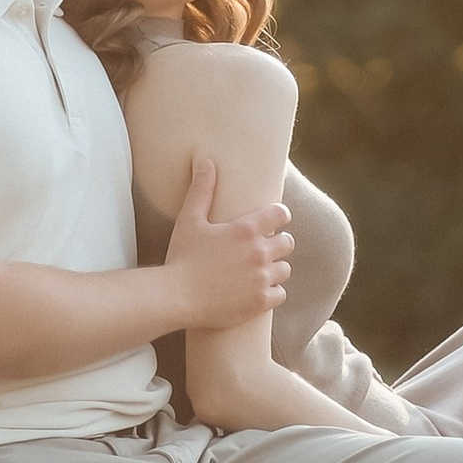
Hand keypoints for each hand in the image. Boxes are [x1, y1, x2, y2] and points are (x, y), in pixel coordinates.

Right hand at [165, 155, 295, 330]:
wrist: (175, 297)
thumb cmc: (181, 257)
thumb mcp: (190, 219)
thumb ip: (202, 189)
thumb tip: (206, 161)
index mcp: (247, 229)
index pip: (281, 214)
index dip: (278, 216)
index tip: (273, 221)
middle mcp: (260, 252)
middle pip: (288, 242)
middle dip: (278, 243)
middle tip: (264, 248)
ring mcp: (262, 279)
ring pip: (285, 269)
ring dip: (276, 268)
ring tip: (261, 270)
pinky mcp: (260, 302)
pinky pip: (281, 294)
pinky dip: (273, 292)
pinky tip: (258, 290)